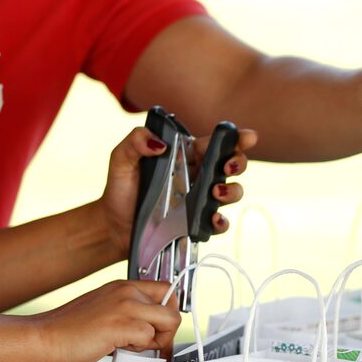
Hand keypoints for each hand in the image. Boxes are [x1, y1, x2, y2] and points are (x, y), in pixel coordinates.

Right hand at [33, 280, 181, 361]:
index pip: (166, 290)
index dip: (168, 312)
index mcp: (123, 286)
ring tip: (132, 346)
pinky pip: (150, 337)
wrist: (43, 338)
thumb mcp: (103, 310)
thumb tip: (150, 329)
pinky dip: (140, 349)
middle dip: (167, 331)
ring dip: (156, 341)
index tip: (161, 329)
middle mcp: (127, 292)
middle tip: (151, 344)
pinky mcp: (120, 324)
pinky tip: (120, 349)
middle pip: (173, 308)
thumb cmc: (68, 331)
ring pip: (169, 322)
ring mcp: (125, 306)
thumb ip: (127, 313)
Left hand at [96, 126, 257, 256]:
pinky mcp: (197, 224)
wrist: (113, 225)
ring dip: (233, 191)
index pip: (214, 143)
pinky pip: (219, 223)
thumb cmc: (120, 189)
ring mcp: (200, 202)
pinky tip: (213, 218)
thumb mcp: (121, 159)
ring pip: (232, 192)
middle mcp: (198, 177)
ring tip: (217, 192)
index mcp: (185, 156)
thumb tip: (160, 143)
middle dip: (239, 162)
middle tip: (229, 165)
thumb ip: (135, 141)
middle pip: (232, 165)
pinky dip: (222, 222)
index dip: (235, 138)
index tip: (248, 136)